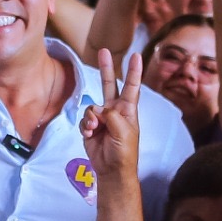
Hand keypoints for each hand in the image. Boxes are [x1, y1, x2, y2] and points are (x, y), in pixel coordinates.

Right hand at [80, 50, 143, 178]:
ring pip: (92, 106)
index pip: (132, 86)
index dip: (133, 71)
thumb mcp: (123, 130)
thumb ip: (111, 114)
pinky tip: (89, 134)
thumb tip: (98, 109)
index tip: (136, 55)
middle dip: (106, 68)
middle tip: (103, 51)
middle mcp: (115, 110)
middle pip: (109, 84)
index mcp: (128, 110)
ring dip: (92, 118)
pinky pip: (85, 119)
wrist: (112, 169)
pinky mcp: (90, 126)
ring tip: (95, 129)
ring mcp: (102, 118)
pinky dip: (85, 126)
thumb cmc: (124, 151)